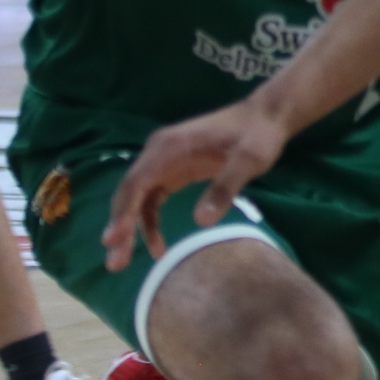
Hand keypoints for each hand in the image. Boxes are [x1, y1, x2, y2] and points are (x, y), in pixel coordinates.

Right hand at [102, 100, 290, 270]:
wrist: (265, 117)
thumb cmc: (258, 135)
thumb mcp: (249, 161)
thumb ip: (225, 187)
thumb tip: (201, 222)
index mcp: (169, 147)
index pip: (137, 182)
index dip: (124, 211)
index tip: (114, 239)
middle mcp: (158, 153)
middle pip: (130, 192)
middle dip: (120, 226)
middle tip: (115, 262)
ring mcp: (164, 162)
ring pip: (137, 199)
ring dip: (130, 229)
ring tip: (123, 262)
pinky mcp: (173, 171)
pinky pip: (152, 200)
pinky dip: (149, 223)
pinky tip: (157, 247)